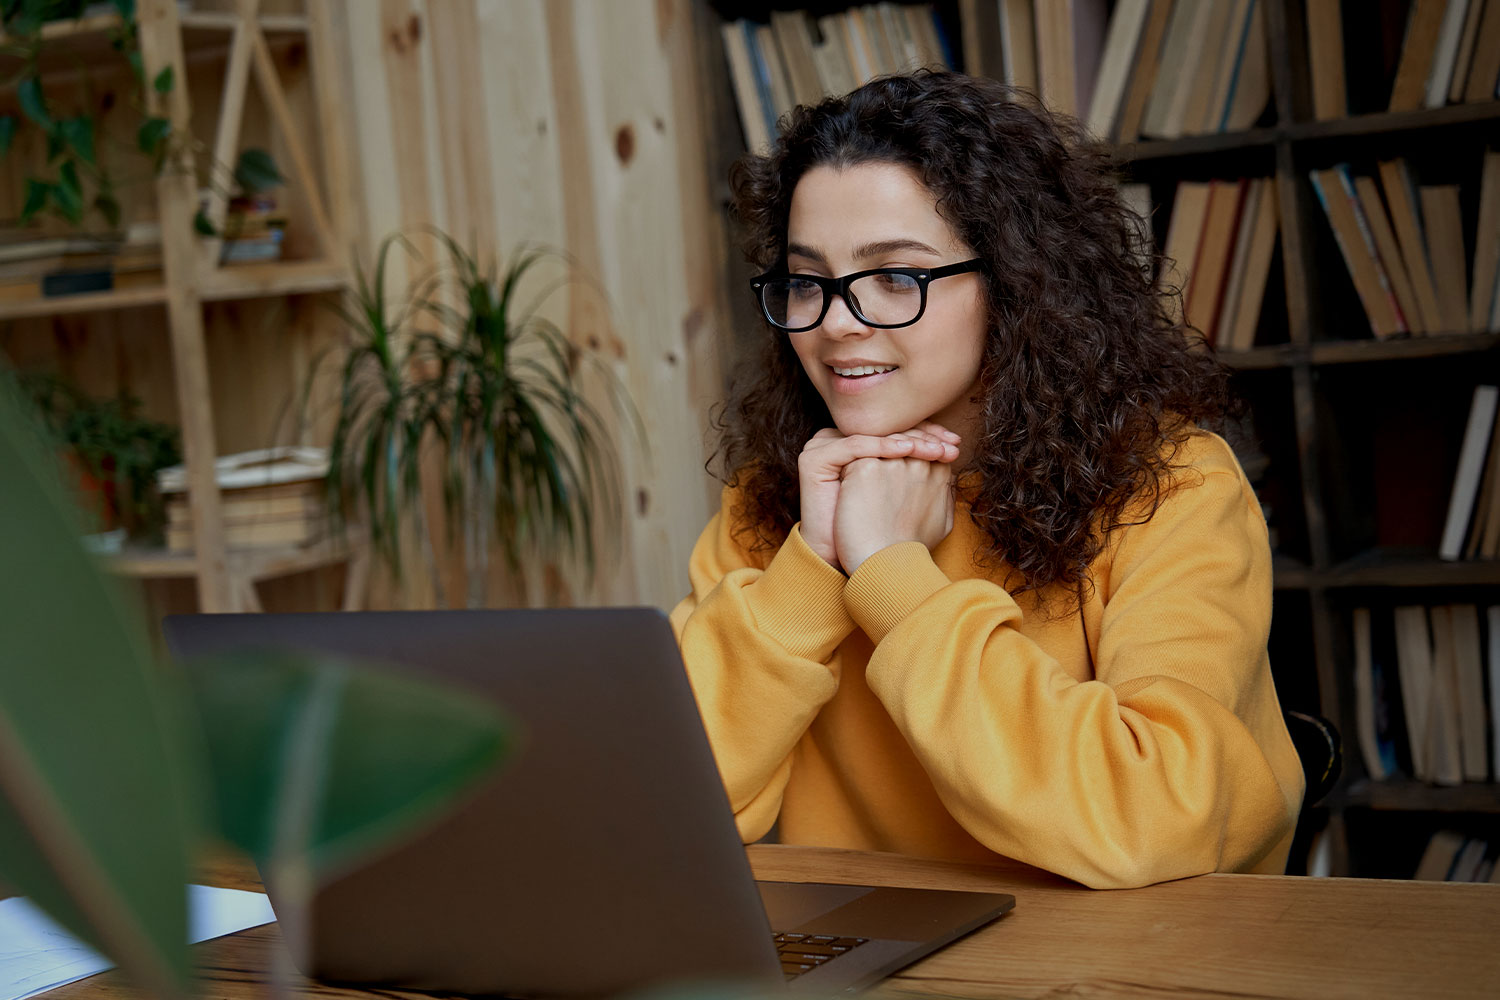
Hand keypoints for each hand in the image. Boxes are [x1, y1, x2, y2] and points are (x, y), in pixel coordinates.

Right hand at [798, 423, 958, 570]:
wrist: (855, 560)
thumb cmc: (883, 533)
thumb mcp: (908, 499)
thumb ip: (924, 476)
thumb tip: (954, 457)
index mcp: (859, 449)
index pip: (895, 430)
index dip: (927, 434)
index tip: (955, 444)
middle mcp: (838, 443)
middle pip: (885, 428)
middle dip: (922, 435)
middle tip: (950, 443)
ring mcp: (823, 448)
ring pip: (871, 435)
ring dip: (907, 438)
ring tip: (934, 448)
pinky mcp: (814, 459)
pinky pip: (852, 446)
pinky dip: (881, 445)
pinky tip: (907, 450)